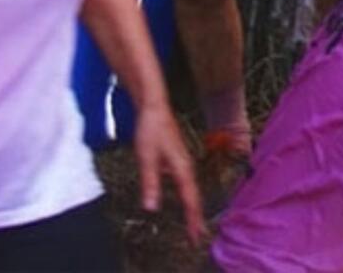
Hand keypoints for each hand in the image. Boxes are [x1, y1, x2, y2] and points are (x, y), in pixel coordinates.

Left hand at [132, 99, 202, 243]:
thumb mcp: (146, 158)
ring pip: (190, 189)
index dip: (193, 218)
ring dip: (192, 206)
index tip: (196, 236)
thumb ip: (150, 183)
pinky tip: (182, 198)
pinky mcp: (177, 158)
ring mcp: (183, 161)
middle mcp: (186, 166)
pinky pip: (185, 181)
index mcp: (182, 168)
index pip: (190, 198)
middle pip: (194, 196)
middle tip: (196, 236)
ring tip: (193, 222)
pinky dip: (186, 194)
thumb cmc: (150, 130)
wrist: (154, 107)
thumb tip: (152, 208)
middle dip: (196, 216)